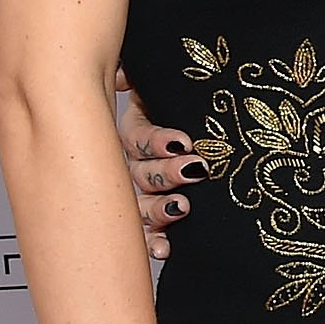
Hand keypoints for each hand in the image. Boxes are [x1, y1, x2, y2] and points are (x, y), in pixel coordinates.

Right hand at [114, 69, 200, 259]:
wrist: (203, 119)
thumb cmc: (181, 102)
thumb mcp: (160, 83)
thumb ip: (138, 75)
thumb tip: (121, 74)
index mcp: (136, 130)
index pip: (138, 138)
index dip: (157, 140)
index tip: (183, 142)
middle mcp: (135, 162)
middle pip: (140, 173)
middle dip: (165, 173)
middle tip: (192, 170)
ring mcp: (145, 191)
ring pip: (141, 204)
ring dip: (160, 209)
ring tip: (183, 207)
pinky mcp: (160, 213)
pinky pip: (150, 232)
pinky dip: (155, 242)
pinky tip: (164, 250)